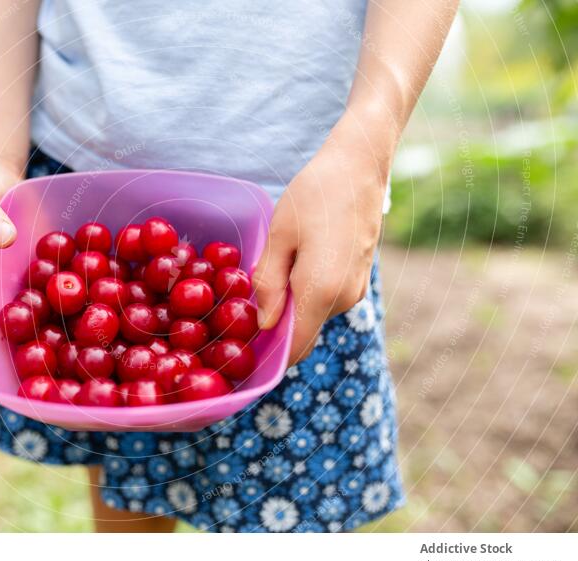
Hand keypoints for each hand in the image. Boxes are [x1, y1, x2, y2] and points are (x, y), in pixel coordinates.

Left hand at [253, 114, 392, 363]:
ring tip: (275, 266)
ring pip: (313, 313)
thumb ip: (270, 284)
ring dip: (291, 303)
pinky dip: (306, 291)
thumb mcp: (280, 236)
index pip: (295, 346)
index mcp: (321, 291)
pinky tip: (294, 260)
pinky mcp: (359, 279)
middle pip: (303, 331)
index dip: (269, 352)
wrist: (360, 165)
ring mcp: (355, 290)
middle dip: (276, 324)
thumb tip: (265, 324)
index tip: (243, 345)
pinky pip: (326, 298)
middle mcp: (344, 299)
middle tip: (249, 296)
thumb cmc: (315, 194)